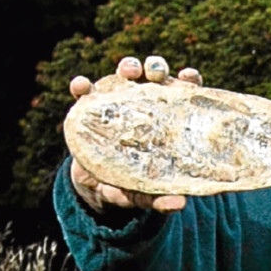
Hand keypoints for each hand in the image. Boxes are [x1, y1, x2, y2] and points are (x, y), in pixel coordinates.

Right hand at [65, 55, 195, 212]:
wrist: (96, 187)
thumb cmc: (130, 185)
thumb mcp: (144, 193)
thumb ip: (159, 198)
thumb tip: (179, 204)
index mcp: (166, 118)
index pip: (183, 92)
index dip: (188, 80)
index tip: (189, 77)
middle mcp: (145, 102)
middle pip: (155, 75)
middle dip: (157, 67)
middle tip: (156, 73)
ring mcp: (117, 100)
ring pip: (125, 73)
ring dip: (128, 66)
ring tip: (128, 73)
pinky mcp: (89, 105)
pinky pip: (84, 90)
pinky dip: (81, 85)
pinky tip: (80, 87)